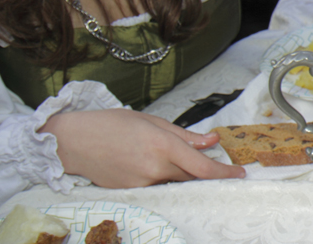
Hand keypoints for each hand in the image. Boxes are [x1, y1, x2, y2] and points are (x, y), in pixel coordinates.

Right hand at [42, 109, 244, 186]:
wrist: (73, 142)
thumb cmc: (110, 125)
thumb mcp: (151, 121)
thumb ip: (184, 135)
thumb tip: (211, 141)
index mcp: (162, 145)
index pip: (202, 167)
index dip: (224, 172)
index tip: (240, 173)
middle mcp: (154, 167)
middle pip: (192, 177)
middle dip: (206, 172)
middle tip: (215, 165)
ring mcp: (142, 183)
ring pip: (174, 181)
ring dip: (181, 172)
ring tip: (165, 155)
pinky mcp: (131, 191)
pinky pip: (156, 185)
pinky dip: (161, 176)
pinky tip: (148, 162)